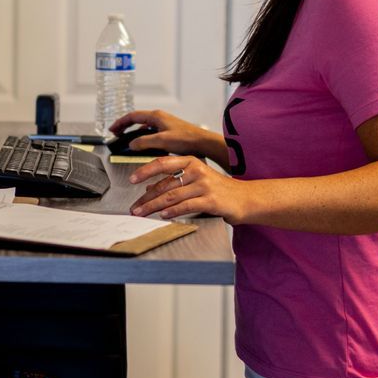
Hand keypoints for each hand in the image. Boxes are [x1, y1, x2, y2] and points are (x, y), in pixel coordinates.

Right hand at [110, 108, 218, 157]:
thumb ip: (144, 142)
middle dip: (125, 126)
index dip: (120, 123)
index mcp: (156, 116)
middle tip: (116, 134)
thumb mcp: (161, 141)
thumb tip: (131, 144)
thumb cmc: (186, 139)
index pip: (132, 116)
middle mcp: (160, 118)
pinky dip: (144, 137)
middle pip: (137, 120)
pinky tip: (144, 146)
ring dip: (135, 133)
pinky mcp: (169, 132)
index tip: (112, 130)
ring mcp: (165, 124)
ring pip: (145, 127)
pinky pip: (152, 132)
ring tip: (127, 141)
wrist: (203, 143)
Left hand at [130, 155, 254, 223]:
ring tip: (142, 214)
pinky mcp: (211, 200)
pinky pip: (186, 206)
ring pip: (172, 196)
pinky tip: (163, 215)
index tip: (132, 179)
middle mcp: (197, 170)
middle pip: (165, 184)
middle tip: (134, 207)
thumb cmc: (219, 190)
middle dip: (146, 198)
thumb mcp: (195, 180)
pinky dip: (172, 212)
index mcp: (191, 162)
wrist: (245, 198)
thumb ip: (174, 182)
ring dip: (154, 207)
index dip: (145, 171)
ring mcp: (204, 185)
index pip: (163, 163)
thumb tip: (150, 189)